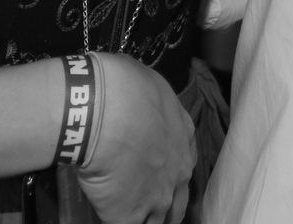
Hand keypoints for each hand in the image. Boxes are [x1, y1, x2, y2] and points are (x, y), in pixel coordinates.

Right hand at [76, 53, 195, 223]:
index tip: (159, 173)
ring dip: (147, 219)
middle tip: (149, 203)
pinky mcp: (129, 215)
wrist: (107, 111)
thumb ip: (148, 101)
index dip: (171, 172)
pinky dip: (119, 221)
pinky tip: (111, 214)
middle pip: (179, 203)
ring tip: (134, 215)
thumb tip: (136, 97)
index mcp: (183, 138)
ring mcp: (157, 198)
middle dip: (167, 205)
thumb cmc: (126, 86)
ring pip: (157, 222)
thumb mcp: (147, 83)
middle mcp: (178, 173)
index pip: (184, 164)